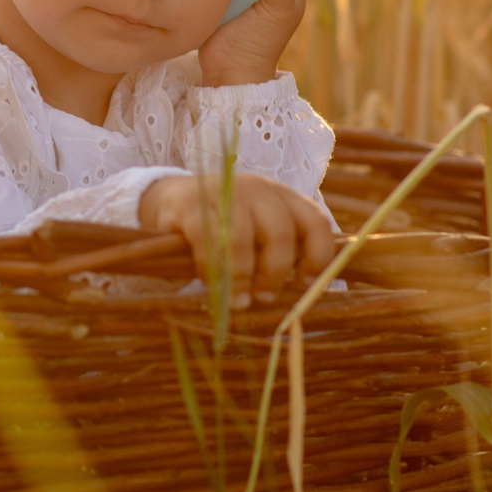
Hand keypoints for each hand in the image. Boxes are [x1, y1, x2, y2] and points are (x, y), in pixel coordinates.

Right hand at [139, 171, 334, 302]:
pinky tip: (210, 284)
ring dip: (241, 277)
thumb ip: (281, 251)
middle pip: (280, 233)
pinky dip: (211, 269)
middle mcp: (258, 190)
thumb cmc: (227, 226)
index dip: (317, 256)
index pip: (316, 222)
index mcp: (283, 197)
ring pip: (240, 239)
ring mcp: (224, 193)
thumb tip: (308, 291)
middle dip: (274, 272)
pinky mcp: (191, 204)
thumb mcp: (259, 231)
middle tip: (264, 297)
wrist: (174, 199)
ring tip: (238, 301)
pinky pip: (205, 242)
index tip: (303, 282)